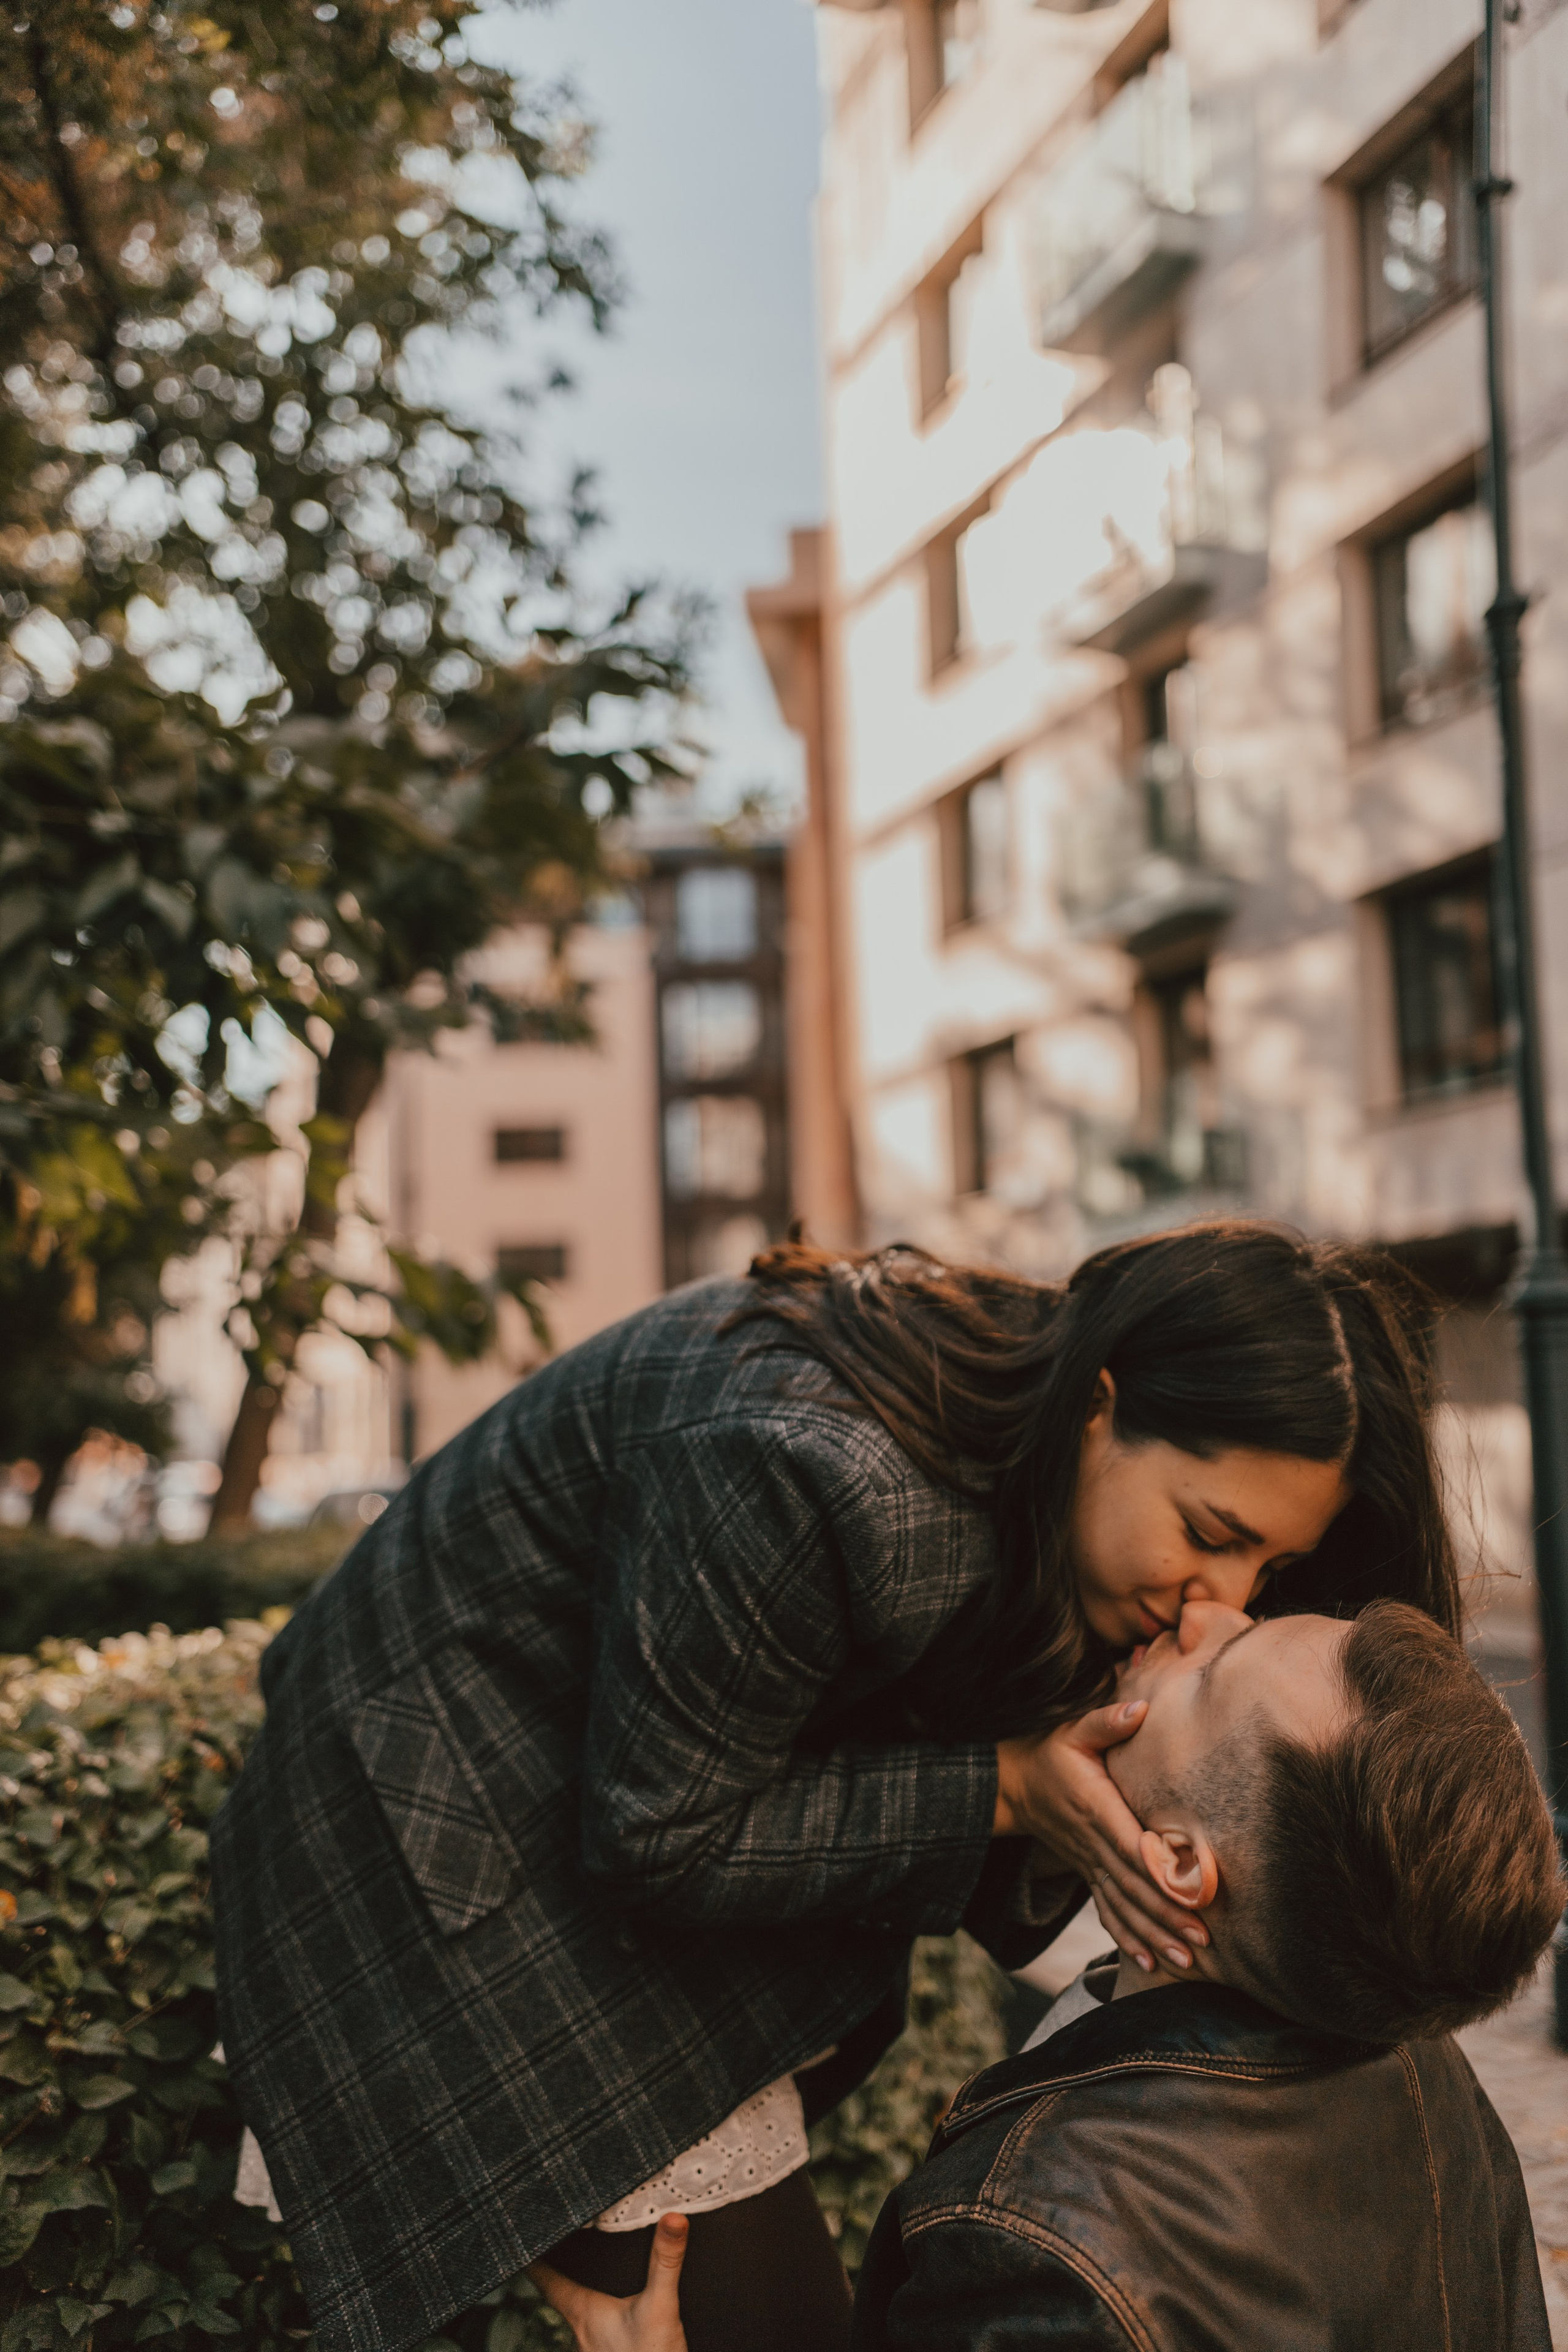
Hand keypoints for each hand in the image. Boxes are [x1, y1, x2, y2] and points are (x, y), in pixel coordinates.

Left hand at [529, 2213, 689, 2351]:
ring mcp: (595, 2349)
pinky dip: (597, 2314)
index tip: (522, 2240)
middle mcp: (582, 2331)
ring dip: (576, 2296)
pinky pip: (595, 2331)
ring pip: (576, 2316)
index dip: (534, 2260)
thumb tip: (672, 2218)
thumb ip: (665, 2262)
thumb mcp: (661, 2307)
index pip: (547, 2281)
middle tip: (552, 2247)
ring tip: (578, 2273)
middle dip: (555, 2273)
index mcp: (583, 2312)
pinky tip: (612, 2312)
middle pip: (558, 2297)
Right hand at [994, 1700, 1207, 1974]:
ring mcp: (1088, 1863)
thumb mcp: (1073, 1729)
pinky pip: (1107, 1910)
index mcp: (1095, 1807)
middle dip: (1166, 1916)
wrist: (1014, 1784)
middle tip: (1202, 1942)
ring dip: (1154, 1935)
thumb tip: (1141, 1707)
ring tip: (1186, 1961)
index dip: (1156, 1872)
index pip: (1128, 1845)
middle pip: (1132, 1886)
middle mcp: (1091, 1842)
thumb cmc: (1051, 1752)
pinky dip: (1128, 1938)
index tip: (1188, 1894)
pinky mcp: (1088, 1873)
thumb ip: (1106, 1721)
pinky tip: (1149, 1964)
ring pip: (1122, 1905)